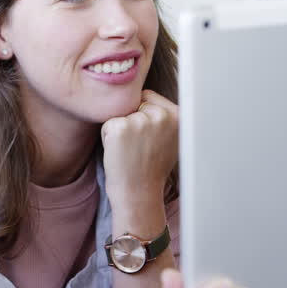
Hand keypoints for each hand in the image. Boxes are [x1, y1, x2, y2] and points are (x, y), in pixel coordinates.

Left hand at [100, 90, 177, 220]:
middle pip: (134, 103)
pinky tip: (120, 153)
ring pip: (121, 113)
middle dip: (132, 122)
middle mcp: (163, 116)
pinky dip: (108, 137)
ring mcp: (142, 121)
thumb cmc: (151, 168)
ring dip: (121, 130)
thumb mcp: (171, 139)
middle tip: (139, 148)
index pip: (149, 98)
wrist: (139, 194)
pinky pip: (108, 123)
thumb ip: (166, 116)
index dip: (144, 118)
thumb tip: (149, 93)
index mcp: (178, 116)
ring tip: (131, 151)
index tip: (150, 141)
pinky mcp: (121, 127)